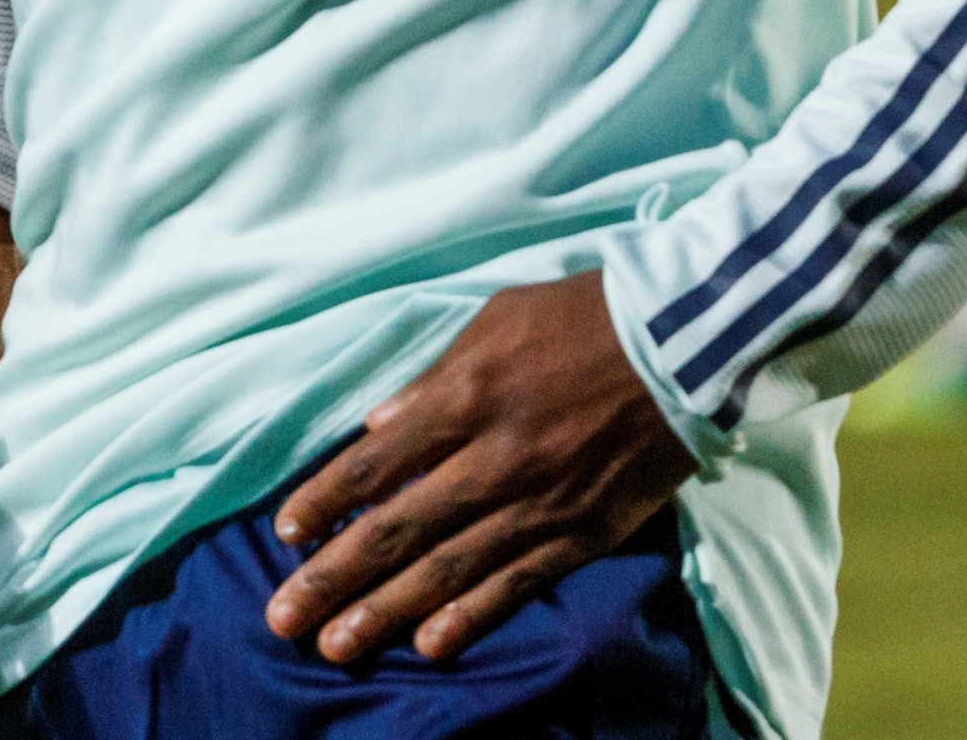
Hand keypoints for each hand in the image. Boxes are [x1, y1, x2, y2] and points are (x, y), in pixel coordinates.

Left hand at [263, 272, 692, 667]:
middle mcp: (494, 458)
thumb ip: (432, 380)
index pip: (375, 461)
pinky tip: (428, 646)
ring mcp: (539, 502)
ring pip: (450, 569)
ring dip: (386, 612)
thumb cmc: (578, 319)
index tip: (285, 535)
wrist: (682, 344)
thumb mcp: (493, 323)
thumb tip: (376, 427)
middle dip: (335, 577)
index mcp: (465, 396)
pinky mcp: (583, 533)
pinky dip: (471, 617)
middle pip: (399, 527)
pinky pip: (518, 583)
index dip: (325, 501)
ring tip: (335, 646)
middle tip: (284, 618)